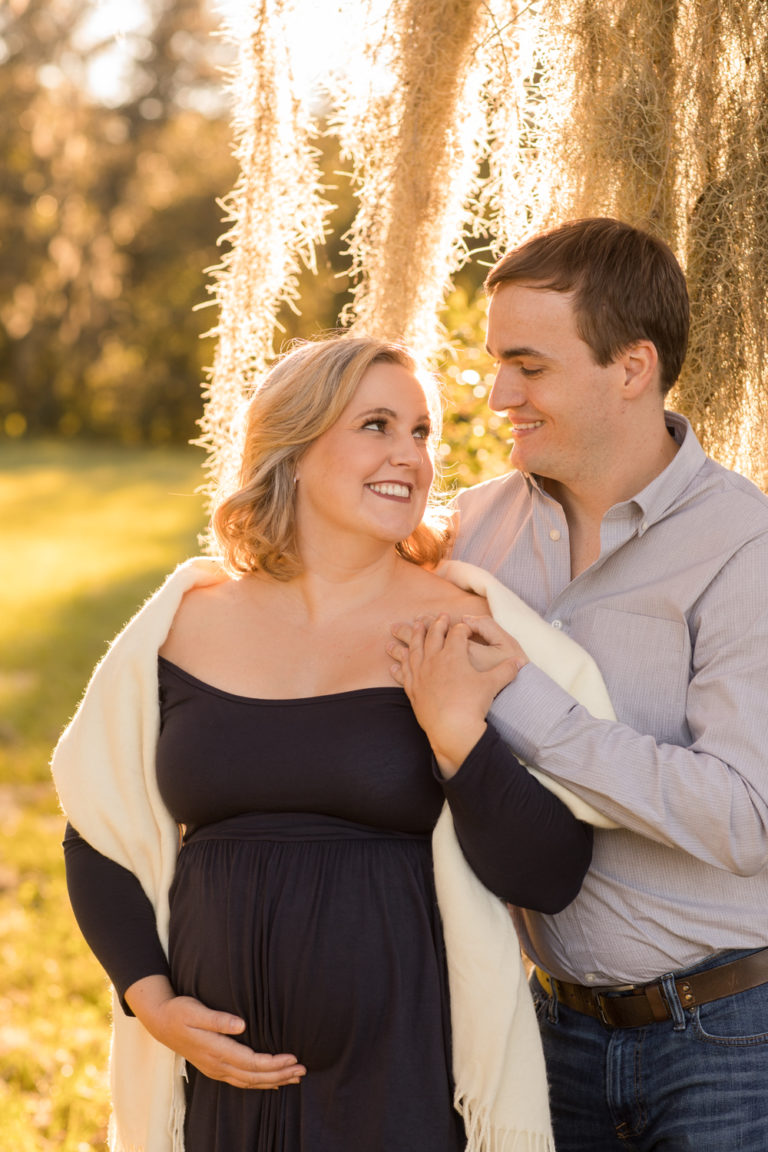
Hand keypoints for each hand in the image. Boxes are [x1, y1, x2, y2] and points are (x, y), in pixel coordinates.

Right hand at [125, 975, 305, 1088]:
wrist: (160, 1023)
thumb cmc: (180, 1012)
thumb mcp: (196, 1010)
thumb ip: (219, 1019)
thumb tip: (242, 1025)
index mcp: (216, 1050)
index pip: (251, 1062)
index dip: (273, 1063)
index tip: (293, 1058)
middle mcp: (217, 1064)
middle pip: (254, 1076)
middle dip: (280, 1074)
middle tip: (302, 1070)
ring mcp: (215, 1069)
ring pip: (249, 1081)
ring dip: (273, 1081)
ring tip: (294, 1077)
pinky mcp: (214, 1068)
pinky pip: (241, 1081)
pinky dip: (258, 1083)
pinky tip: (271, 1082)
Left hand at [387, 614, 524, 776]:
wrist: (453, 729)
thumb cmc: (473, 705)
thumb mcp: (493, 685)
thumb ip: (506, 671)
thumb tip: (521, 662)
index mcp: (453, 655)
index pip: (456, 633)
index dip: (461, 627)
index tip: (462, 624)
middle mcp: (434, 661)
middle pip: (432, 636)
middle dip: (435, 624)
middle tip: (436, 617)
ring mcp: (421, 675)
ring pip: (414, 651)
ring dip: (412, 637)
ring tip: (411, 628)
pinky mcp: (413, 691)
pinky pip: (403, 675)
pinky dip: (398, 668)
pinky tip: (393, 665)